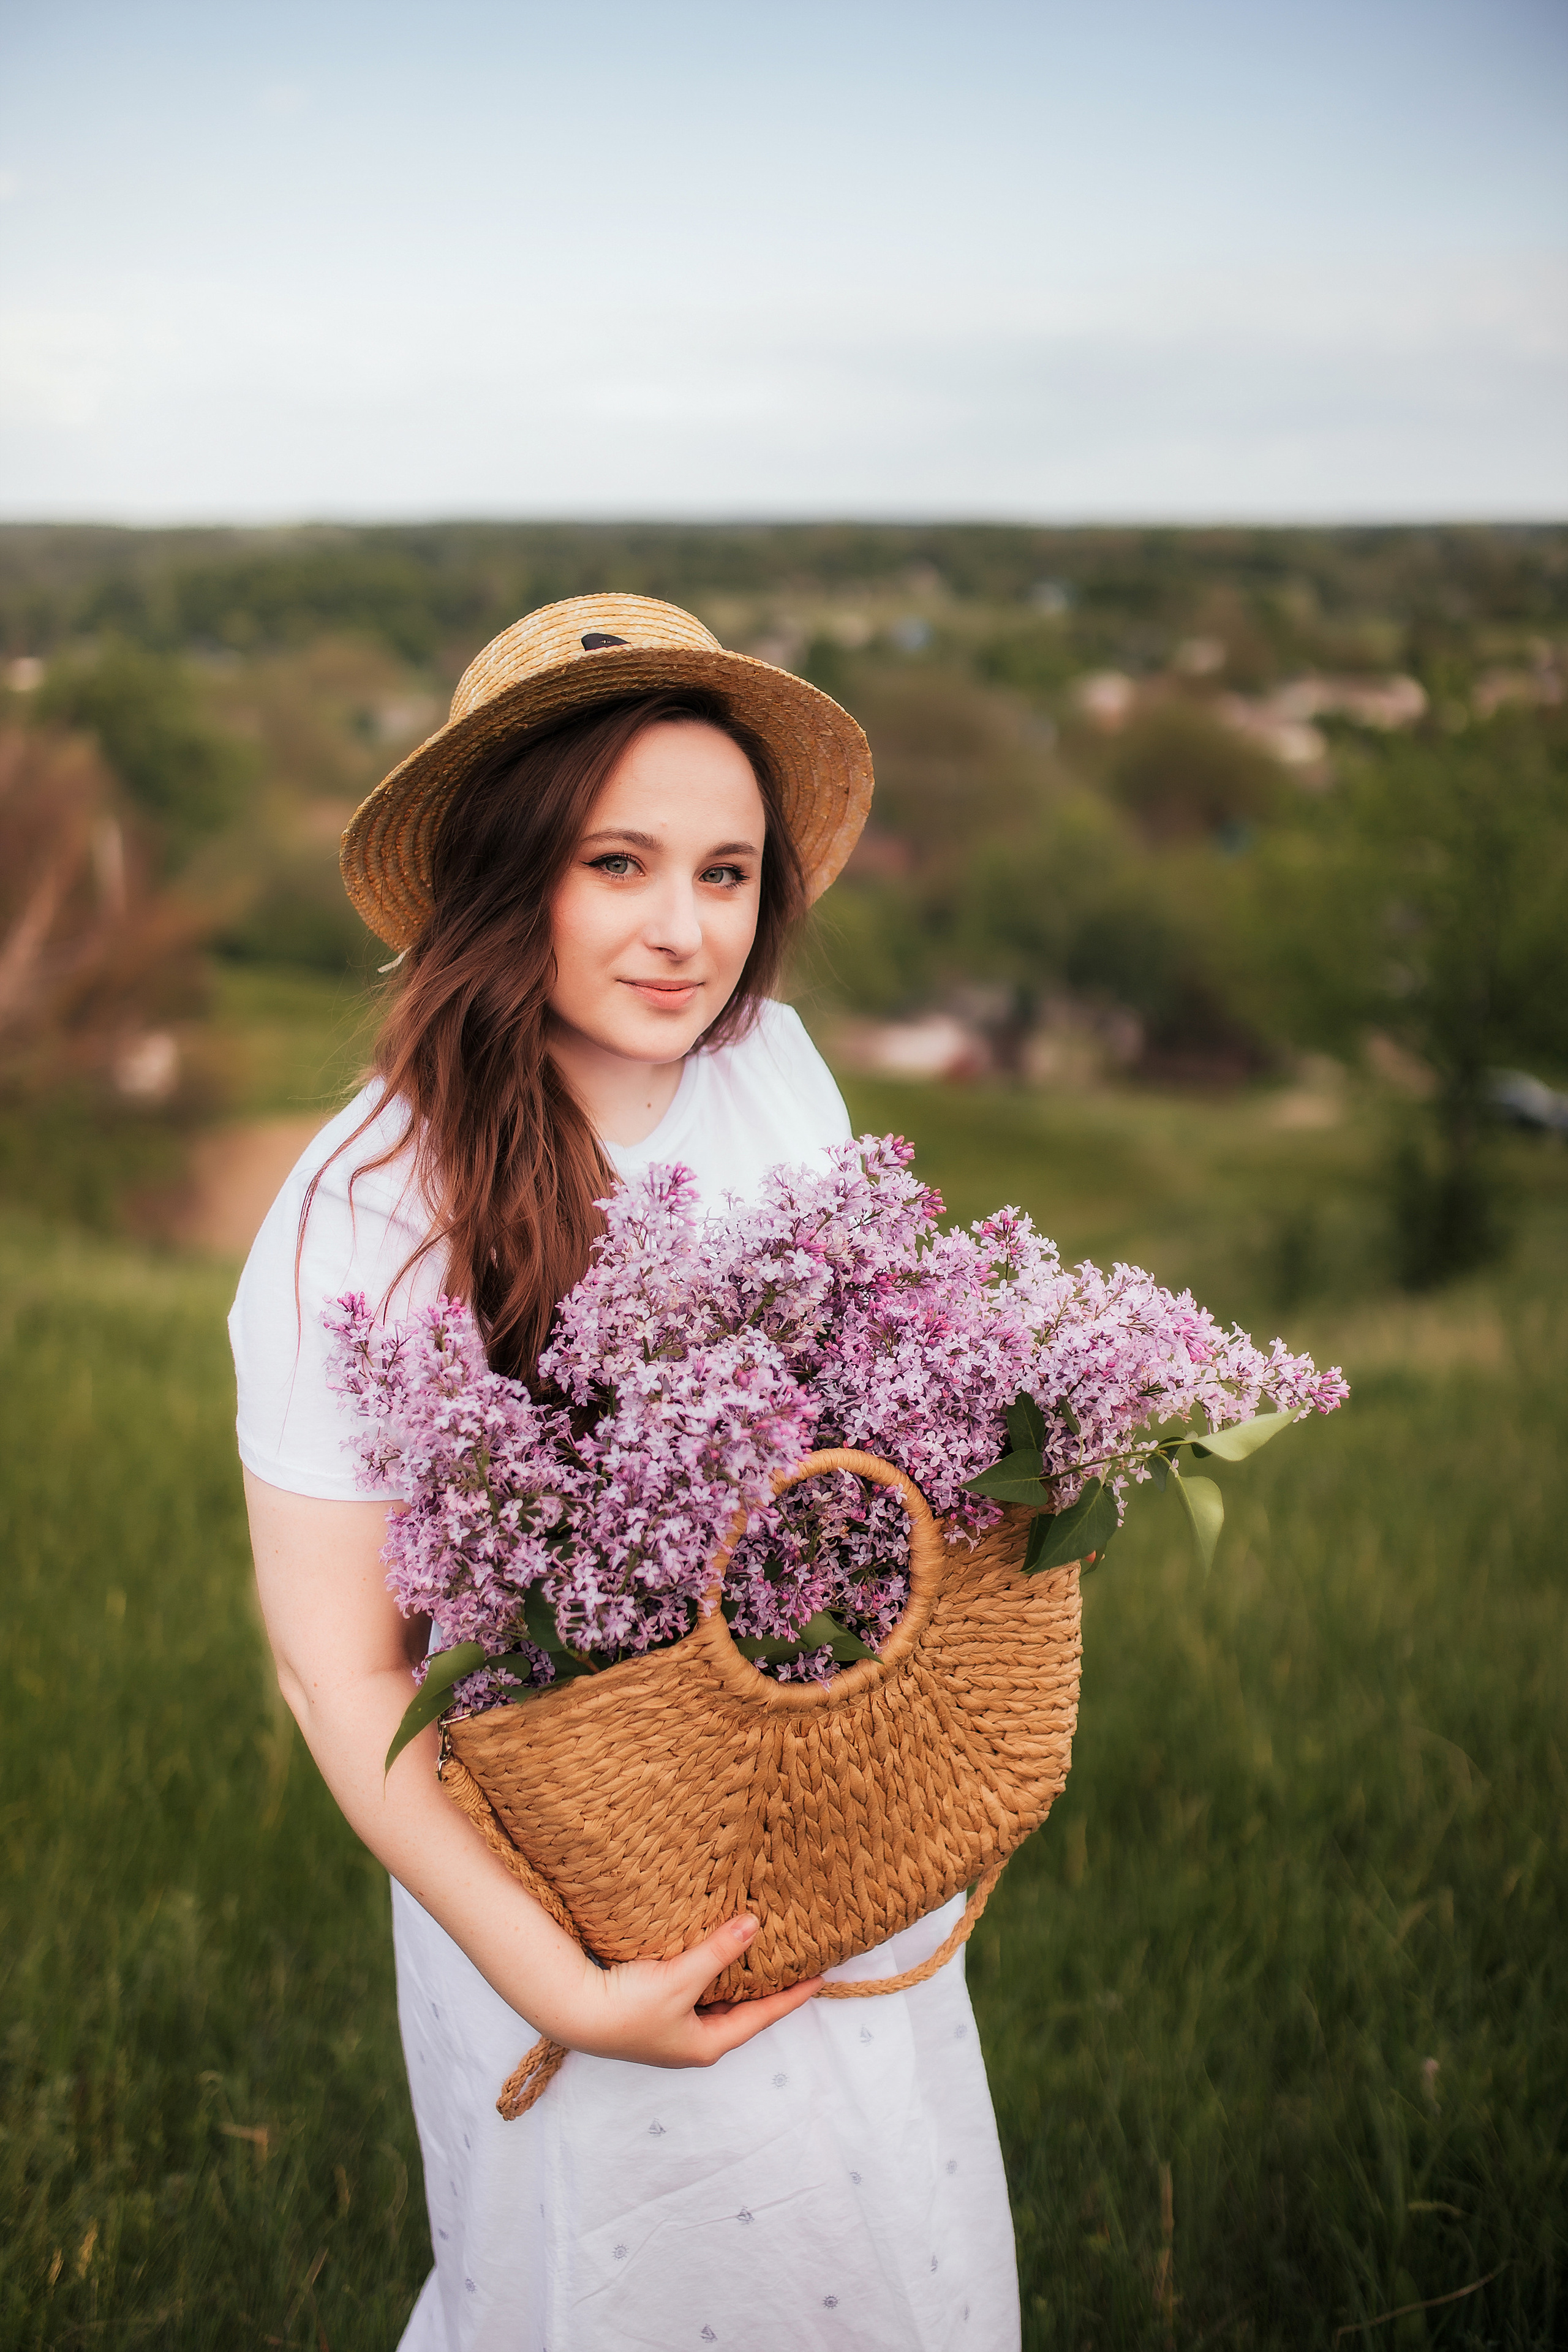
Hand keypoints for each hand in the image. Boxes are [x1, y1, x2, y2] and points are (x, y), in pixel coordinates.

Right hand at [562, 1915, 821, 2067]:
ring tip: (762, 1952)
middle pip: (744, 2009)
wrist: (573, 2012)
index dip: (793, 1995)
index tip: (821, 1977)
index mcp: (708, 2044)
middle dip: (767, 1986)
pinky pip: (698, 1990)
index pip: (763, 2016)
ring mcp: (675, 2028)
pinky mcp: (658, 2012)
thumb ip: (719, 1952)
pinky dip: (713, 1972)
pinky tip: (717, 1953)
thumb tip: (755, 1925)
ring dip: (738, 1977)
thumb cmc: (627, 2007)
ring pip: (720, 1999)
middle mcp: (695, 2040)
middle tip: (795, 1960)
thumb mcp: (681, 1979)